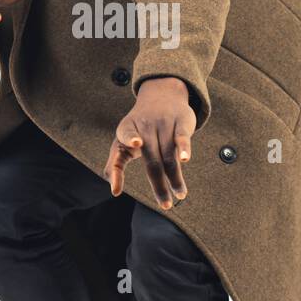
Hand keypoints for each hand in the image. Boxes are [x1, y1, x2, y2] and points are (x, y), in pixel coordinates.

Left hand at [104, 77, 195, 208]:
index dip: (131, 138)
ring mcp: (164, 122)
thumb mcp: (121, 142)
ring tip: (179, 194)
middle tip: (164, 205)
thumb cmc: (138, 129)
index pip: (127, 133)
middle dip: (159, 184)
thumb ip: (114, 166)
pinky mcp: (181, 121)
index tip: (136, 142)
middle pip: (152, 160)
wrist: (161, 95)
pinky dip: (184, 147)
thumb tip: (115, 192)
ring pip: (169, 155)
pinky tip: (185, 159)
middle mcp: (145, 125)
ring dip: (175, 178)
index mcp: (127, 129)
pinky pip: (182, 137)